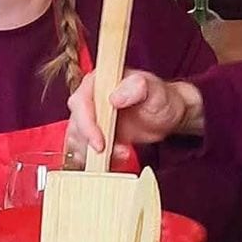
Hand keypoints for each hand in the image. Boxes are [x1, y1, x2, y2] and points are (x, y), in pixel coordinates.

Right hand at [63, 69, 202, 166]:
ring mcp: (91, 118)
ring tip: (121, 154)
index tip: (100, 142)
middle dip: (89, 142)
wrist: (166, 115)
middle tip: (108, 152)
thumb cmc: (160, 98)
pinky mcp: (95, 134)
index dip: (86, 124)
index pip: (80, 102)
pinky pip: (85, 150)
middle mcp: (90, 99)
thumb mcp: (154, 89)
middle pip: (76, 124)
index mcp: (98, 82)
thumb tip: (114, 98)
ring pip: (77, 140)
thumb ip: (136, 87)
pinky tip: (114, 159)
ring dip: (93, 153)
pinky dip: (96, 159)